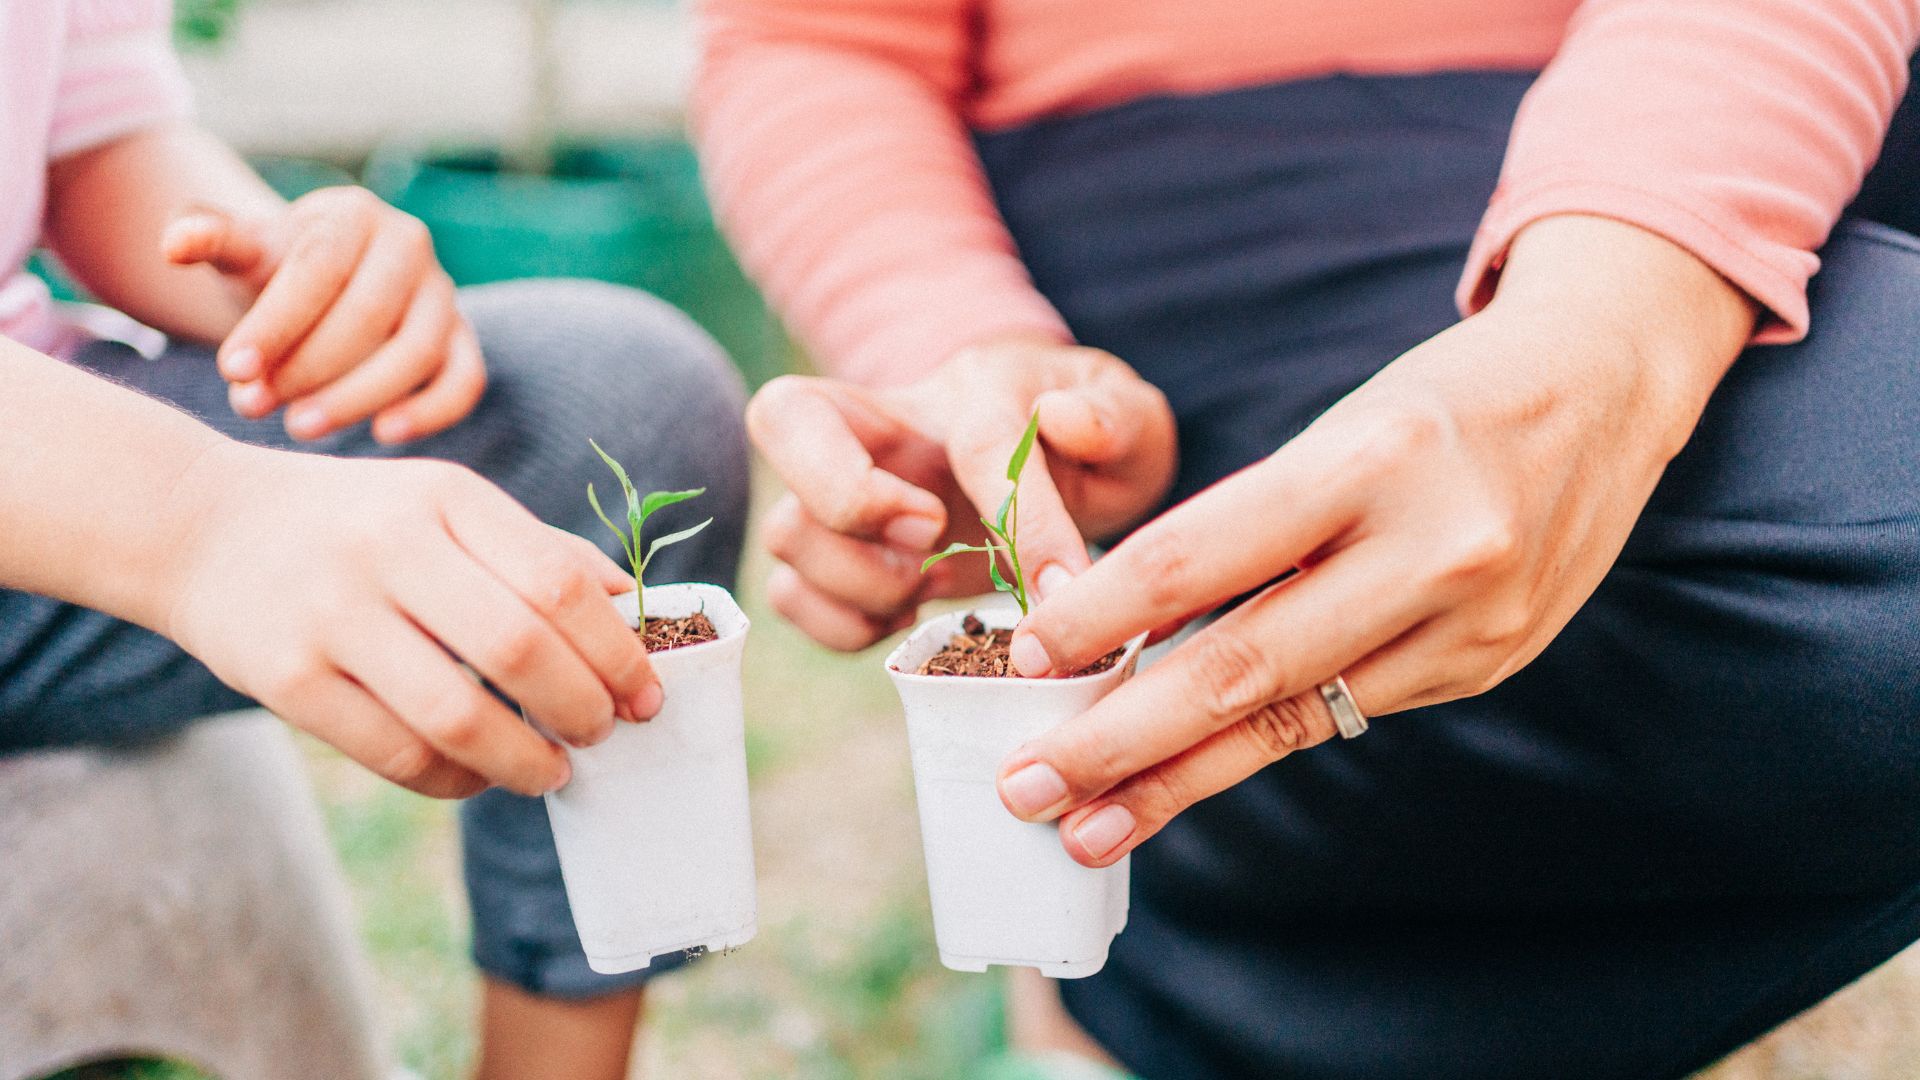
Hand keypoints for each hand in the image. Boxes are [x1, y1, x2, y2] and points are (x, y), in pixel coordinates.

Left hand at [161, 186, 483, 444]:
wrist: (320, 288)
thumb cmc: (275, 270)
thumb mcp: (240, 250)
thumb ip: (208, 240)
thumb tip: (175, 244)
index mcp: (356, 214)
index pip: (320, 269)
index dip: (277, 323)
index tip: (233, 370)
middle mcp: (412, 247)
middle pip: (368, 315)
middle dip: (307, 368)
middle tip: (253, 406)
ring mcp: (444, 297)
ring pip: (415, 353)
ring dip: (357, 398)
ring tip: (299, 427)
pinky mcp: (463, 343)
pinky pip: (463, 382)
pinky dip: (430, 411)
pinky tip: (382, 434)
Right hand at [161, 443, 662, 797]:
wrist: (201, 526)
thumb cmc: (358, 522)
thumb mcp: (444, 503)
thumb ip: (535, 549)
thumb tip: (631, 605)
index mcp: (445, 497)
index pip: (559, 582)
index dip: (617, 650)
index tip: (646, 693)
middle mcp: (389, 548)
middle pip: (521, 650)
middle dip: (583, 708)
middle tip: (605, 731)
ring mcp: (331, 614)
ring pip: (458, 717)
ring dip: (525, 760)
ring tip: (555, 769)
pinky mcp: (285, 678)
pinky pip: (395, 753)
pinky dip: (456, 780)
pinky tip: (482, 777)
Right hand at [745, 337, 1176, 649]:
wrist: (1051, 454)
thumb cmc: (1088, 437)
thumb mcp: (1130, 420)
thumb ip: (1115, 416)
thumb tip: (1065, 420)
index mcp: (973, 393)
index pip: (973, 436)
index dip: (1016, 511)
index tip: (1061, 581)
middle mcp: (886, 432)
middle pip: (783, 418)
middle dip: (844, 496)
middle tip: (929, 540)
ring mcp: (847, 493)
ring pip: (787, 530)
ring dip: (858, 582)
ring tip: (927, 591)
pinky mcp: (836, 557)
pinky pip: (789, 595)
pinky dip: (841, 625)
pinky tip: (905, 617)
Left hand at [994, 215, 1758, 866]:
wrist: (1607, 393)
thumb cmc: (1440, 400)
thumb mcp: (1339, 426)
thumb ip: (1247, 527)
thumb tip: (1116, 629)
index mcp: (1370, 460)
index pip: (1203, 555)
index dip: (1100, 617)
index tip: (1022, 660)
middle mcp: (1428, 551)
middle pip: (1240, 667)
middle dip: (1120, 739)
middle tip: (1025, 786)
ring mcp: (1466, 625)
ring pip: (1287, 721)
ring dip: (1175, 781)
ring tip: (1086, 826)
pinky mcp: (1481, 668)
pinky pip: (1338, 718)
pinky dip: (1251, 752)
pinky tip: (1183, 780)